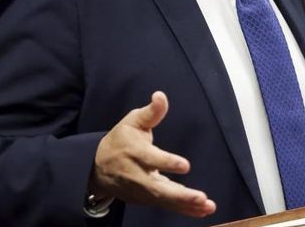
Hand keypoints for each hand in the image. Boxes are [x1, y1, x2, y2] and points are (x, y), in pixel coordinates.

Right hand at [89, 91, 216, 216]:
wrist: (97, 168)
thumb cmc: (120, 141)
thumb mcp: (132, 122)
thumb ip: (151, 112)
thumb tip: (161, 95)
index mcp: (135, 152)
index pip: (152, 159)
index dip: (167, 162)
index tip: (185, 166)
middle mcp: (138, 174)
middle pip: (158, 188)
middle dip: (181, 195)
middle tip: (201, 197)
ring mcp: (141, 190)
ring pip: (164, 200)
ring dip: (186, 205)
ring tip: (207, 205)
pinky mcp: (146, 199)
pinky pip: (166, 205)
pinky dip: (184, 209)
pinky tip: (203, 210)